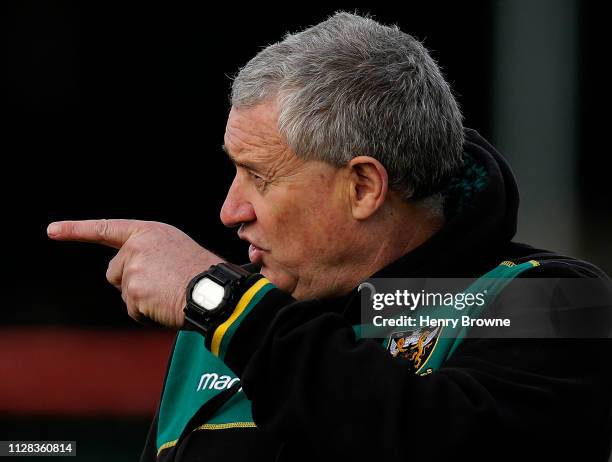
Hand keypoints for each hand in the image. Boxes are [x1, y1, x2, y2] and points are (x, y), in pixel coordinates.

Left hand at [47, 219, 223, 327]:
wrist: (213, 290)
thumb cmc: (203, 274)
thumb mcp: (175, 251)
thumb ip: (148, 256)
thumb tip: (127, 279)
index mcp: (148, 232)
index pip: (106, 229)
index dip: (77, 230)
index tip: (52, 230)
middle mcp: (136, 246)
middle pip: (115, 273)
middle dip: (132, 285)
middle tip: (164, 286)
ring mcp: (133, 267)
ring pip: (125, 294)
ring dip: (143, 301)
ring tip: (170, 294)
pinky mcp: (133, 290)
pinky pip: (134, 311)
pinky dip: (149, 315)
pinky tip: (168, 305)